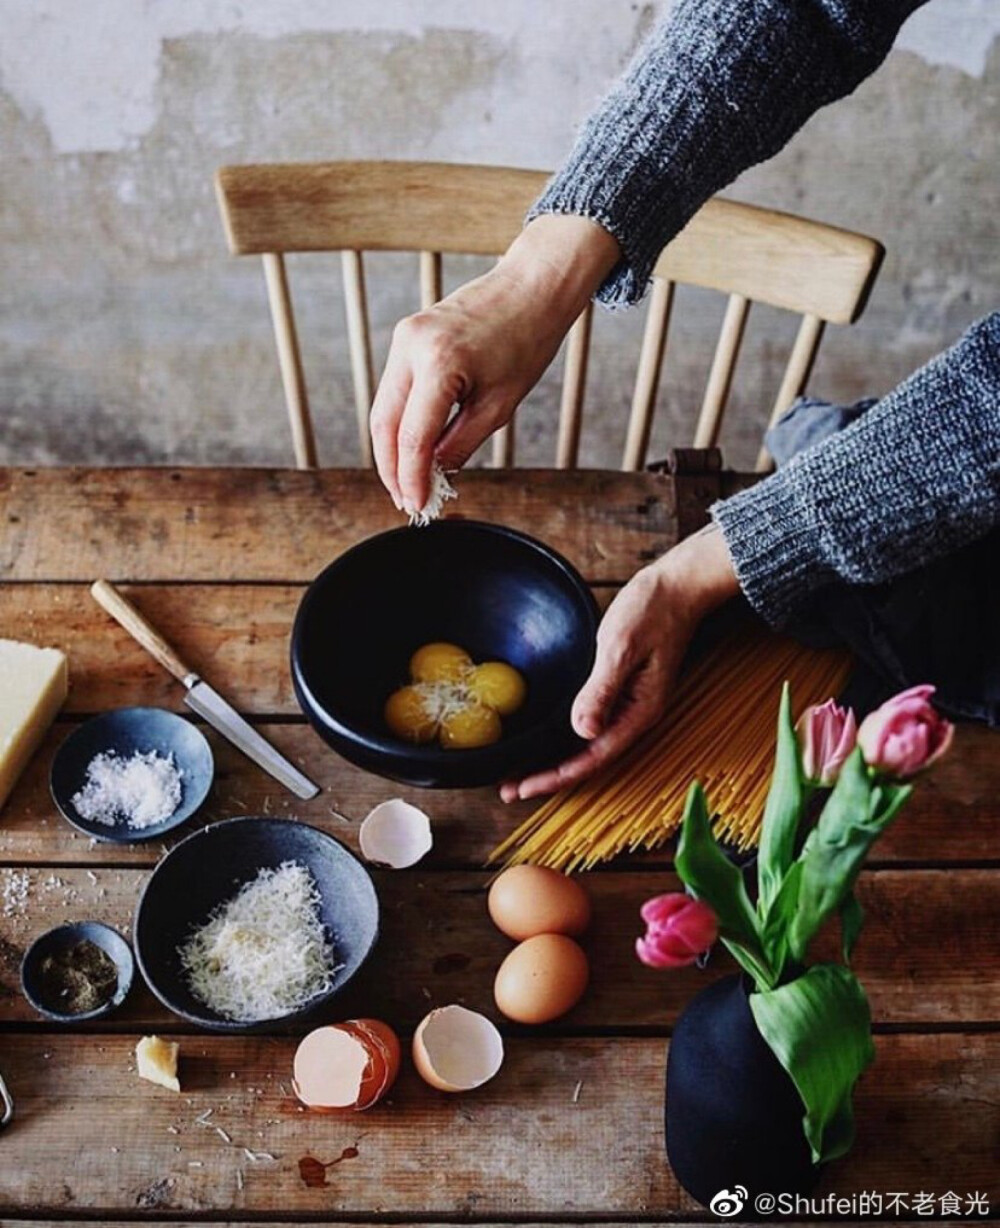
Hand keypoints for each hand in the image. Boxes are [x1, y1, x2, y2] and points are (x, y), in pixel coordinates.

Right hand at [370, 215, 619, 512]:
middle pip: (384, 425)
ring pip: (382, 408)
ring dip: (391, 449)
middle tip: (407, 502)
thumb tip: (434, 476)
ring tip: (407, 483)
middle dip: (392, 469)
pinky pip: (394, 390)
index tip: (417, 507)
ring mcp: (404, 338)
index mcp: (440, 363)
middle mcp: (411, 346)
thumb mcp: (498, 406)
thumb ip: (460, 444)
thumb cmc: (526, 342)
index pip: (412, 437)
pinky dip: (399, 422)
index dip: (411, 479)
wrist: (531, 288)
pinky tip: (412, 448)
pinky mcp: (406, 337)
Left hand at [501, 524, 739, 801]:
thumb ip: (602, 689)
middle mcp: (634, 715)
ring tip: (518, 772)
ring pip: (587, 745)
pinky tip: (546, 739)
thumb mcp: (621, 647)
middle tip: (508, 789)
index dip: (555, 777)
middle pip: (587, 759)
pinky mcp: (622, 689)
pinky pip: (591, 723)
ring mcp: (628, 704)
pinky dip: (565, 737)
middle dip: (549, 777)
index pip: (591, 758)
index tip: (524, 787)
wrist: (679, 586)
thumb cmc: (653, 611)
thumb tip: (582, 730)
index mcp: (639, 712)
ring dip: (553, 760)